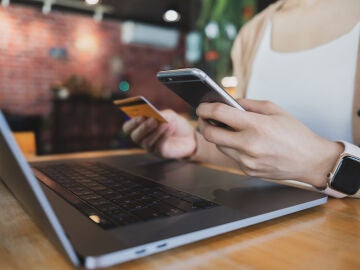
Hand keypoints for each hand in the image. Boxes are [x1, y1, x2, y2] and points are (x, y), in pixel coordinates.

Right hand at [122, 109, 196, 158]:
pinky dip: (164, 135)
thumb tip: (155, 117)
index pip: (128, 128)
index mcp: (139, 127)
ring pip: (147, 142)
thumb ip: (161, 114)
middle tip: (153, 120)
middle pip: (135, 136)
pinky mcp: (161, 153)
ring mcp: (151, 148)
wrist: (188, 136)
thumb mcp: (168, 115)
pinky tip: (171, 126)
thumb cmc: (174, 123)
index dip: (132, 123)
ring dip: (156, 131)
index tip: (141, 116)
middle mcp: (142, 139)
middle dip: (143, 128)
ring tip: (165, 123)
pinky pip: (159, 146)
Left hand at [196, 98, 342, 186]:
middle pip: (210, 134)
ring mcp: (247, 160)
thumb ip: (248, 104)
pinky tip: (242, 142)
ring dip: (218, 136)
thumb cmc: (295, 133)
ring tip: (226, 129)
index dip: (205, 108)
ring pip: (219, 146)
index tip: (201, 106)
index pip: (219, 114)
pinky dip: (232, 147)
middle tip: (204, 118)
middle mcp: (249, 145)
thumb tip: (228, 102)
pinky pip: (231, 156)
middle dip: (203, 124)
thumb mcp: (274, 110)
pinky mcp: (247, 170)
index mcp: (256, 125)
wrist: (311, 161)